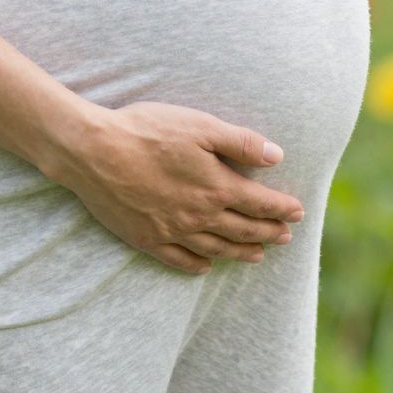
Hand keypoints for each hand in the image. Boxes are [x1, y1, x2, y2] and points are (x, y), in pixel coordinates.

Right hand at [53, 101, 306, 273]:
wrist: (94, 151)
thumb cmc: (148, 131)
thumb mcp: (201, 126)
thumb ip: (241, 143)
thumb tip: (277, 156)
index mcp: (215, 186)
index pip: (259, 202)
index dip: (281, 208)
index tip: (298, 212)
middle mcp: (197, 215)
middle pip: (241, 229)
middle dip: (267, 233)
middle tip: (286, 238)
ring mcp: (171, 230)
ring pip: (215, 248)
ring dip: (240, 252)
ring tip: (257, 256)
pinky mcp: (145, 238)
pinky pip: (177, 259)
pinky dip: (196, 265)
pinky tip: (206, 266)